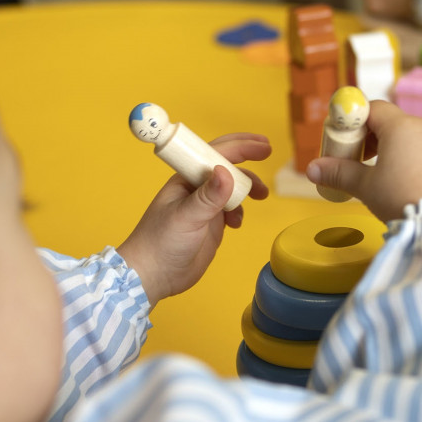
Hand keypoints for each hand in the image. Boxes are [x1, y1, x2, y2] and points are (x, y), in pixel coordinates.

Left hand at [117, 133, 270, 304]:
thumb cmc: (161, 243)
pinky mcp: (210, 224)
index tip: (263, 146)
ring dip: (247, 188)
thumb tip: (227, 172)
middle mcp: (196, 188)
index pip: (215, 152)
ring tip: (261, 196)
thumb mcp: (186, 217)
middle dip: (247, 159)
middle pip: (225, 165)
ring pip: (231, 187)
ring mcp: (204, 206)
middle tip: (269, 153)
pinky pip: (231, 209)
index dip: (240, 145)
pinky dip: (239, 211)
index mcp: (186, 178)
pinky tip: (236, 223)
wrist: (153, 276)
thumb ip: (207, 196)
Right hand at [306, 101, 421, 221]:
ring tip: (386, 177)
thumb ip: (340, 173)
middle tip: (361, 161)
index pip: (374, 108)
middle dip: (374, 138)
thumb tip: (312, 169)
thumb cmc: (402, 200)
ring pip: (415, 138)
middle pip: (395, 122)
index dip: (356, 121)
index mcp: (402, 127)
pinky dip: (417, 161)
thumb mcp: (366, 187)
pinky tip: (411, 186)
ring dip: (396, 150)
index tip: (346, 140)